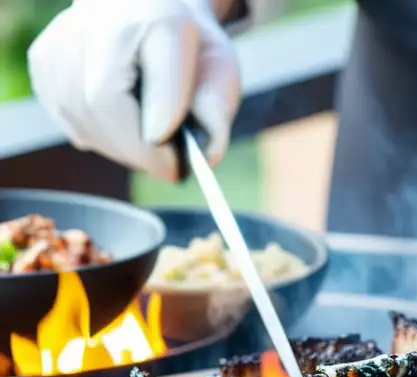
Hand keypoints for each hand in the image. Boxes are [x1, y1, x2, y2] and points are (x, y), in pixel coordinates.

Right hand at [28, 0, 241, 180]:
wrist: (152, 7)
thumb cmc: (191, 44)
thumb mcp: (220, 68)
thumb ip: (215, 108)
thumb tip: (204, 155)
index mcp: (132, 21)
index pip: (116, 96)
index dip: (144, 145)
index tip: (176, 168)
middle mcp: (84, 26)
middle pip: (97, 115)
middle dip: (138, 153)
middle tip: (168, 164)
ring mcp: (57, 45)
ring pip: (82, 124)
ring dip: (122, 147)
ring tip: (152, 140)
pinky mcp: (44, 63)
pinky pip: (72, 121)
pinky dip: (103, 135)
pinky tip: (127, 121)